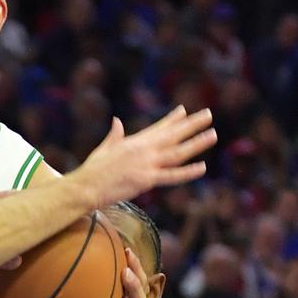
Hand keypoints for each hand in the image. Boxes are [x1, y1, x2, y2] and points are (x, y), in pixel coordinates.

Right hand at [74, 106, 215, 208]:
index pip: (157, 128)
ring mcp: (146, 164)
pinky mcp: (146, 180)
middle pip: (172, 135)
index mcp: (133, 142)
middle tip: (208, 114)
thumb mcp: (104, 148)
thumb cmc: (92, 170)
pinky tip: (202, 167)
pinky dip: (187, 172)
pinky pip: (172, 176)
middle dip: (191, 124)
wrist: (85, 186)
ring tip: (212, 134)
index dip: (173, 119)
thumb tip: (116, 121)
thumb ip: (114, 135)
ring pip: (177, 152)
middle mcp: (143, 150)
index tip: (185, 110)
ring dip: (196, 143)